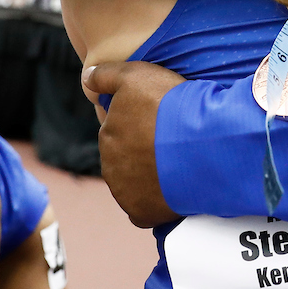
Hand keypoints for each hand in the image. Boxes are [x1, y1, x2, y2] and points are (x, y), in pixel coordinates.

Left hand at [82, 62, 184, 227]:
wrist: (202, 143)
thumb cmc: (170, 106)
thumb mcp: (135, 74)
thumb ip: (105, 75)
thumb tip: (86, 79)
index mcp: (107, 135)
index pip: (119, 131)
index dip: (142, 125)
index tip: (162, 122)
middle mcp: (109, 166)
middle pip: (125, 159)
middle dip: (142, 152)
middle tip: (171, 143)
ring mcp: (124, 193)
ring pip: (133, 184)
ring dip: (148, 177)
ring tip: (176, 165)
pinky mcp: (141, 214)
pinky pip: (143, 210)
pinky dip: (153, 202)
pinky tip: (170, 190)